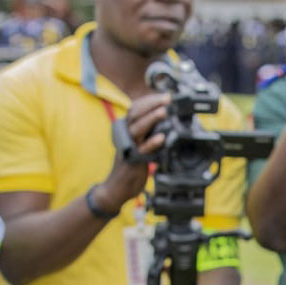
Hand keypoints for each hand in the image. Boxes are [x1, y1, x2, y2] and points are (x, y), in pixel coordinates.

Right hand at [92, 93, 171, 213]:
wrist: (119, 188)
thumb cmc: (131, 166)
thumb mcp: (141, 146)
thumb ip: (148, 134)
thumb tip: (165, 122)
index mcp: (127, 129)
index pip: (136, 108)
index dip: (149, 100)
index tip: (163, 95)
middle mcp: (125, 134)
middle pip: (136, 113)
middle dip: (152, 104)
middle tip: (167, 98)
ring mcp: (128, 146)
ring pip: (138, 128)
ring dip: (152, 118)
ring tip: (164, 111)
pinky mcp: (133, 160)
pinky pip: (143, 149)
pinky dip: (152, 143)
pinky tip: (162, 138)